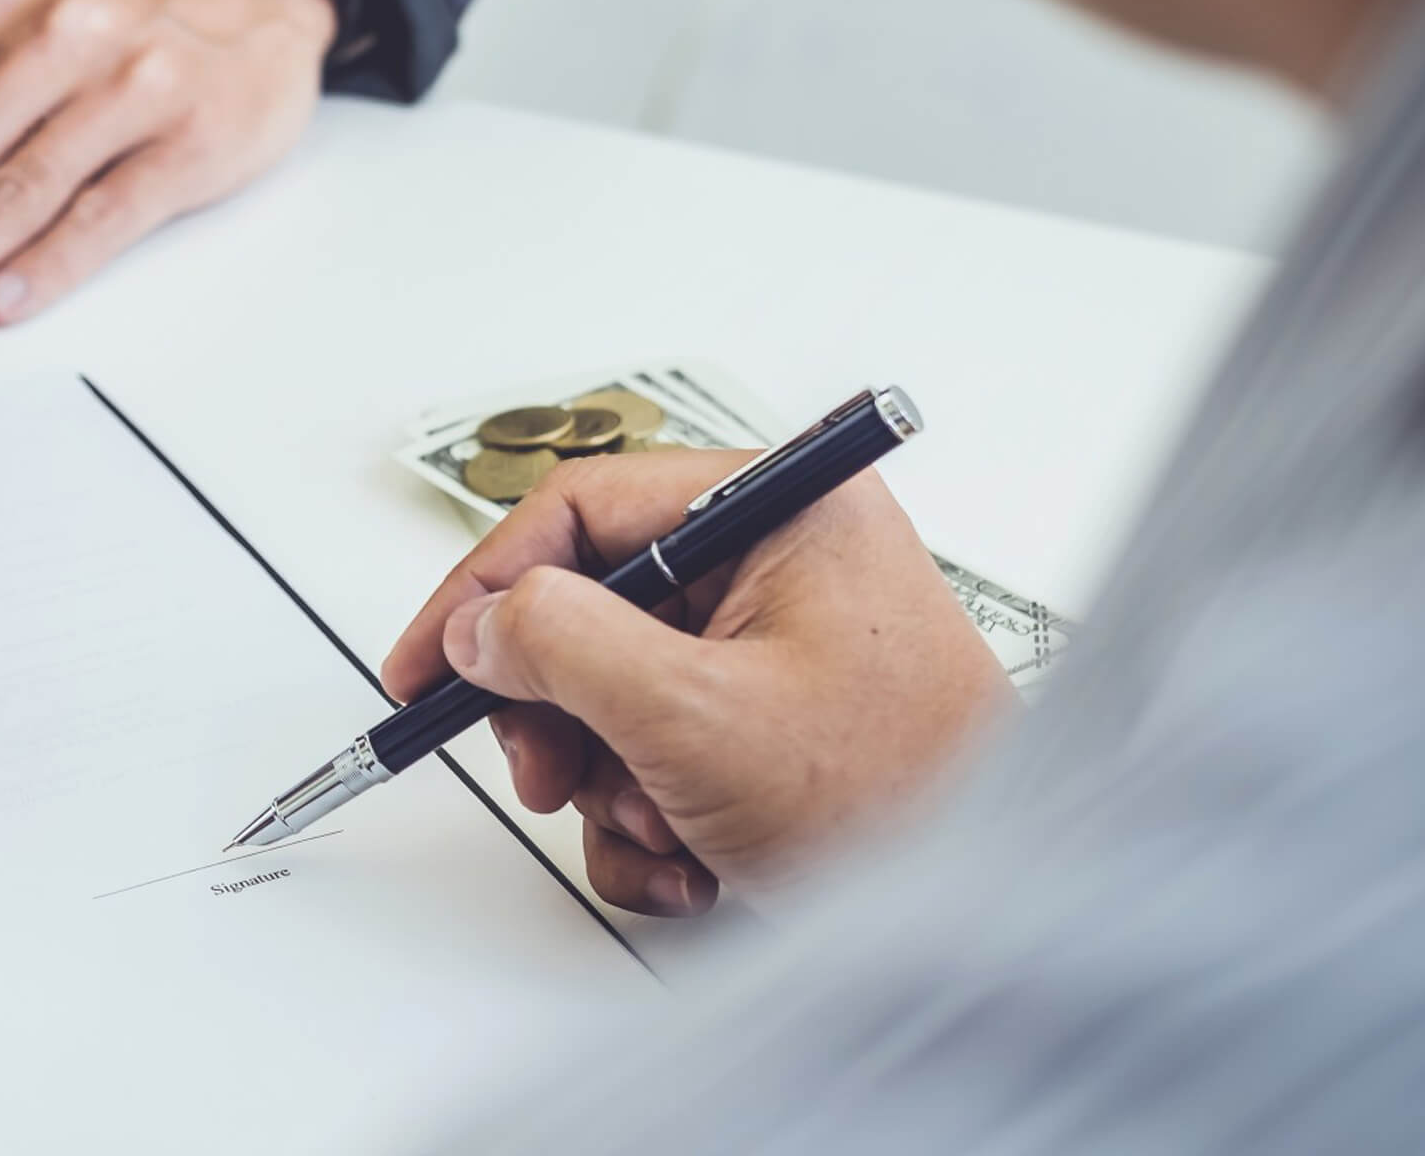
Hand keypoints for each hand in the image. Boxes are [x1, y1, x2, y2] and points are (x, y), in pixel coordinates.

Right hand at [380, 450, 1008, 916]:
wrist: (996, 915)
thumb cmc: (904, 798)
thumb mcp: (694, 712)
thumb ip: (562, 646)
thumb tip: (484, 625)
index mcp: (782, 511)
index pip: (583, 510)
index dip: (486, 587)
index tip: (427, 663)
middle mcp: (782, 565)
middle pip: (590, 608)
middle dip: (560, 711)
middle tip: (546, 768)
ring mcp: (777, 651)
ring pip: (614, 694)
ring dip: (610, 781)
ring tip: (663, 828)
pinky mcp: (772, 730)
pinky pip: (658, 753)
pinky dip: (652, 821)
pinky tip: (695, 861)